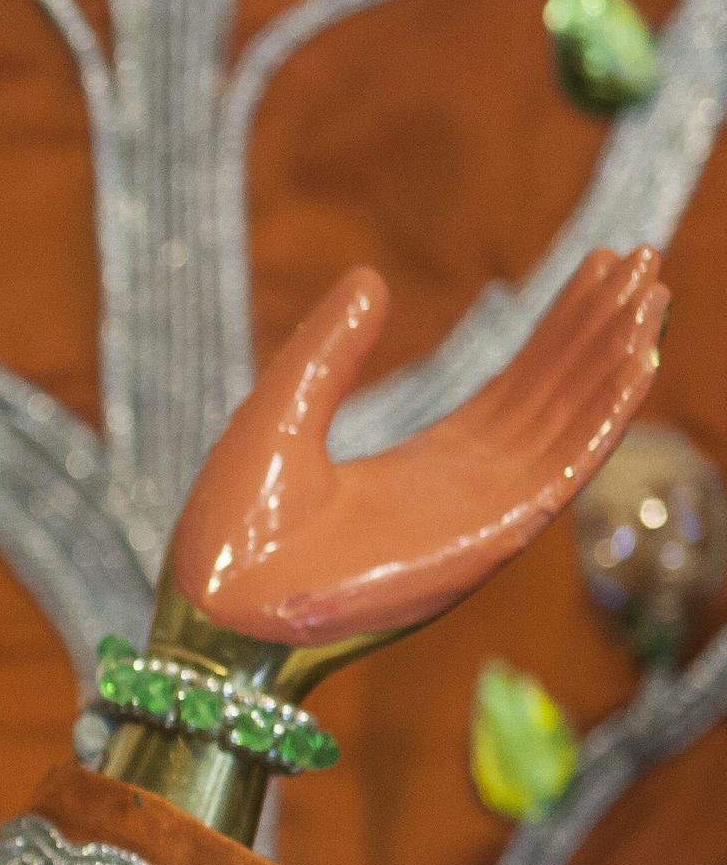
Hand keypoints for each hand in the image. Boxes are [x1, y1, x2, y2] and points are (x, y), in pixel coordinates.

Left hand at [172, 248, 664, 659]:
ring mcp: (477, 520)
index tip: (598, 272)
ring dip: (614, 364)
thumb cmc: (231, 531)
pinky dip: (602, 421)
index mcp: (422, 469)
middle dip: (600, 334)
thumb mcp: (280, 411)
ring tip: (651, 297)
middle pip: (554, 402)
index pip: (515, 393)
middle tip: (643, 262)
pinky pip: (560, 474)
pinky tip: (635, 365)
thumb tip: (370, 280)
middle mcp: (463, 493)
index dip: (559, 334)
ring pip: (569, 429)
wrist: (213, 602)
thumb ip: (329, 351)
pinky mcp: (482, 543)